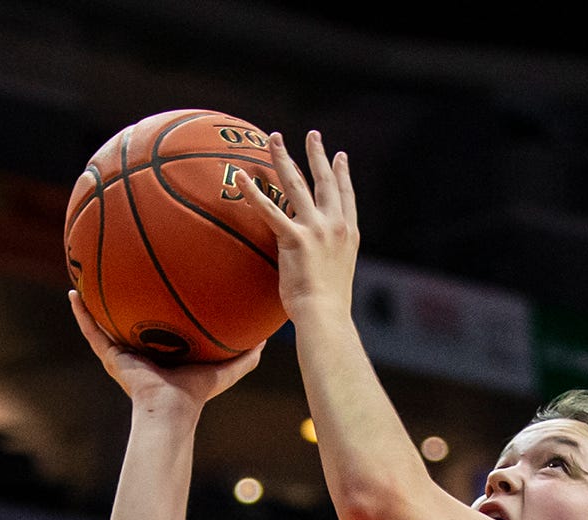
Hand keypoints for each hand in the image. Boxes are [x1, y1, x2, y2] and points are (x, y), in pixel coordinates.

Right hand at [69, 291, 262, 410]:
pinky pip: (91, 331)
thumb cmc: (196, 394)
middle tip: (121, 265)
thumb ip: (246, 354)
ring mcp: (122, 351)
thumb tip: (268, 337)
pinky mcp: (110, 356)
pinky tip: (73, 294)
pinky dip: (81, 314)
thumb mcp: (226, 369)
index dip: (157, 301)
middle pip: (129, 314)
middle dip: (124, 293)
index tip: (157, 277)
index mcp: (163, 349)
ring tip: (84, 273)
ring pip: (104, 320)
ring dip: (94, 298)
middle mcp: (139, 348)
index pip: (159, 320)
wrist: (172, 410)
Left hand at [251, 131, 360, 318]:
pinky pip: (269, 209)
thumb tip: (314, 265)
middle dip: (317, 154)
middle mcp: (335, 225)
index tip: (340, 156)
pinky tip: (240, 176)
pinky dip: (253, 192)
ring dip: (284, 158)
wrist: (326, 316)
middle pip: (325, 181)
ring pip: (296, 184)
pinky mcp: (295, 238)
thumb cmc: (328, 307)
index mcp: (348, 234)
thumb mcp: (335, 277)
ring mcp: (316, 229)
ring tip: (274, 138)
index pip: (346, 196)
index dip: (343, 174)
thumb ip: (327, 261)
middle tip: (312, 135)